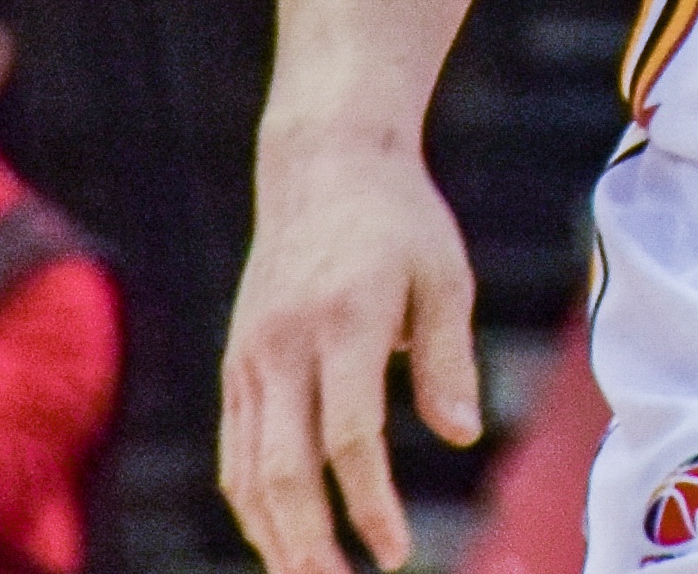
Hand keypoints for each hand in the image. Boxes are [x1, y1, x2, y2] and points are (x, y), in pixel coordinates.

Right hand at [219, 140, 478, 573]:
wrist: (323, 162)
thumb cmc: (400, 219)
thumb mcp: (444, 274)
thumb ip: (449, 358)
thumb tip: (462, 436)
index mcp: (345, 320)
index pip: (348, 436)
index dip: (370, 504)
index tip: (397, 551)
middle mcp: (286, 343)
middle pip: (285, 469)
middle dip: (311, 544)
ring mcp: (252, 355)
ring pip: (248, 470)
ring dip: (275, 537)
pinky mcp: (237, 361)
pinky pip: (235, 449)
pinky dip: (253, 502)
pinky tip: (280, 538)